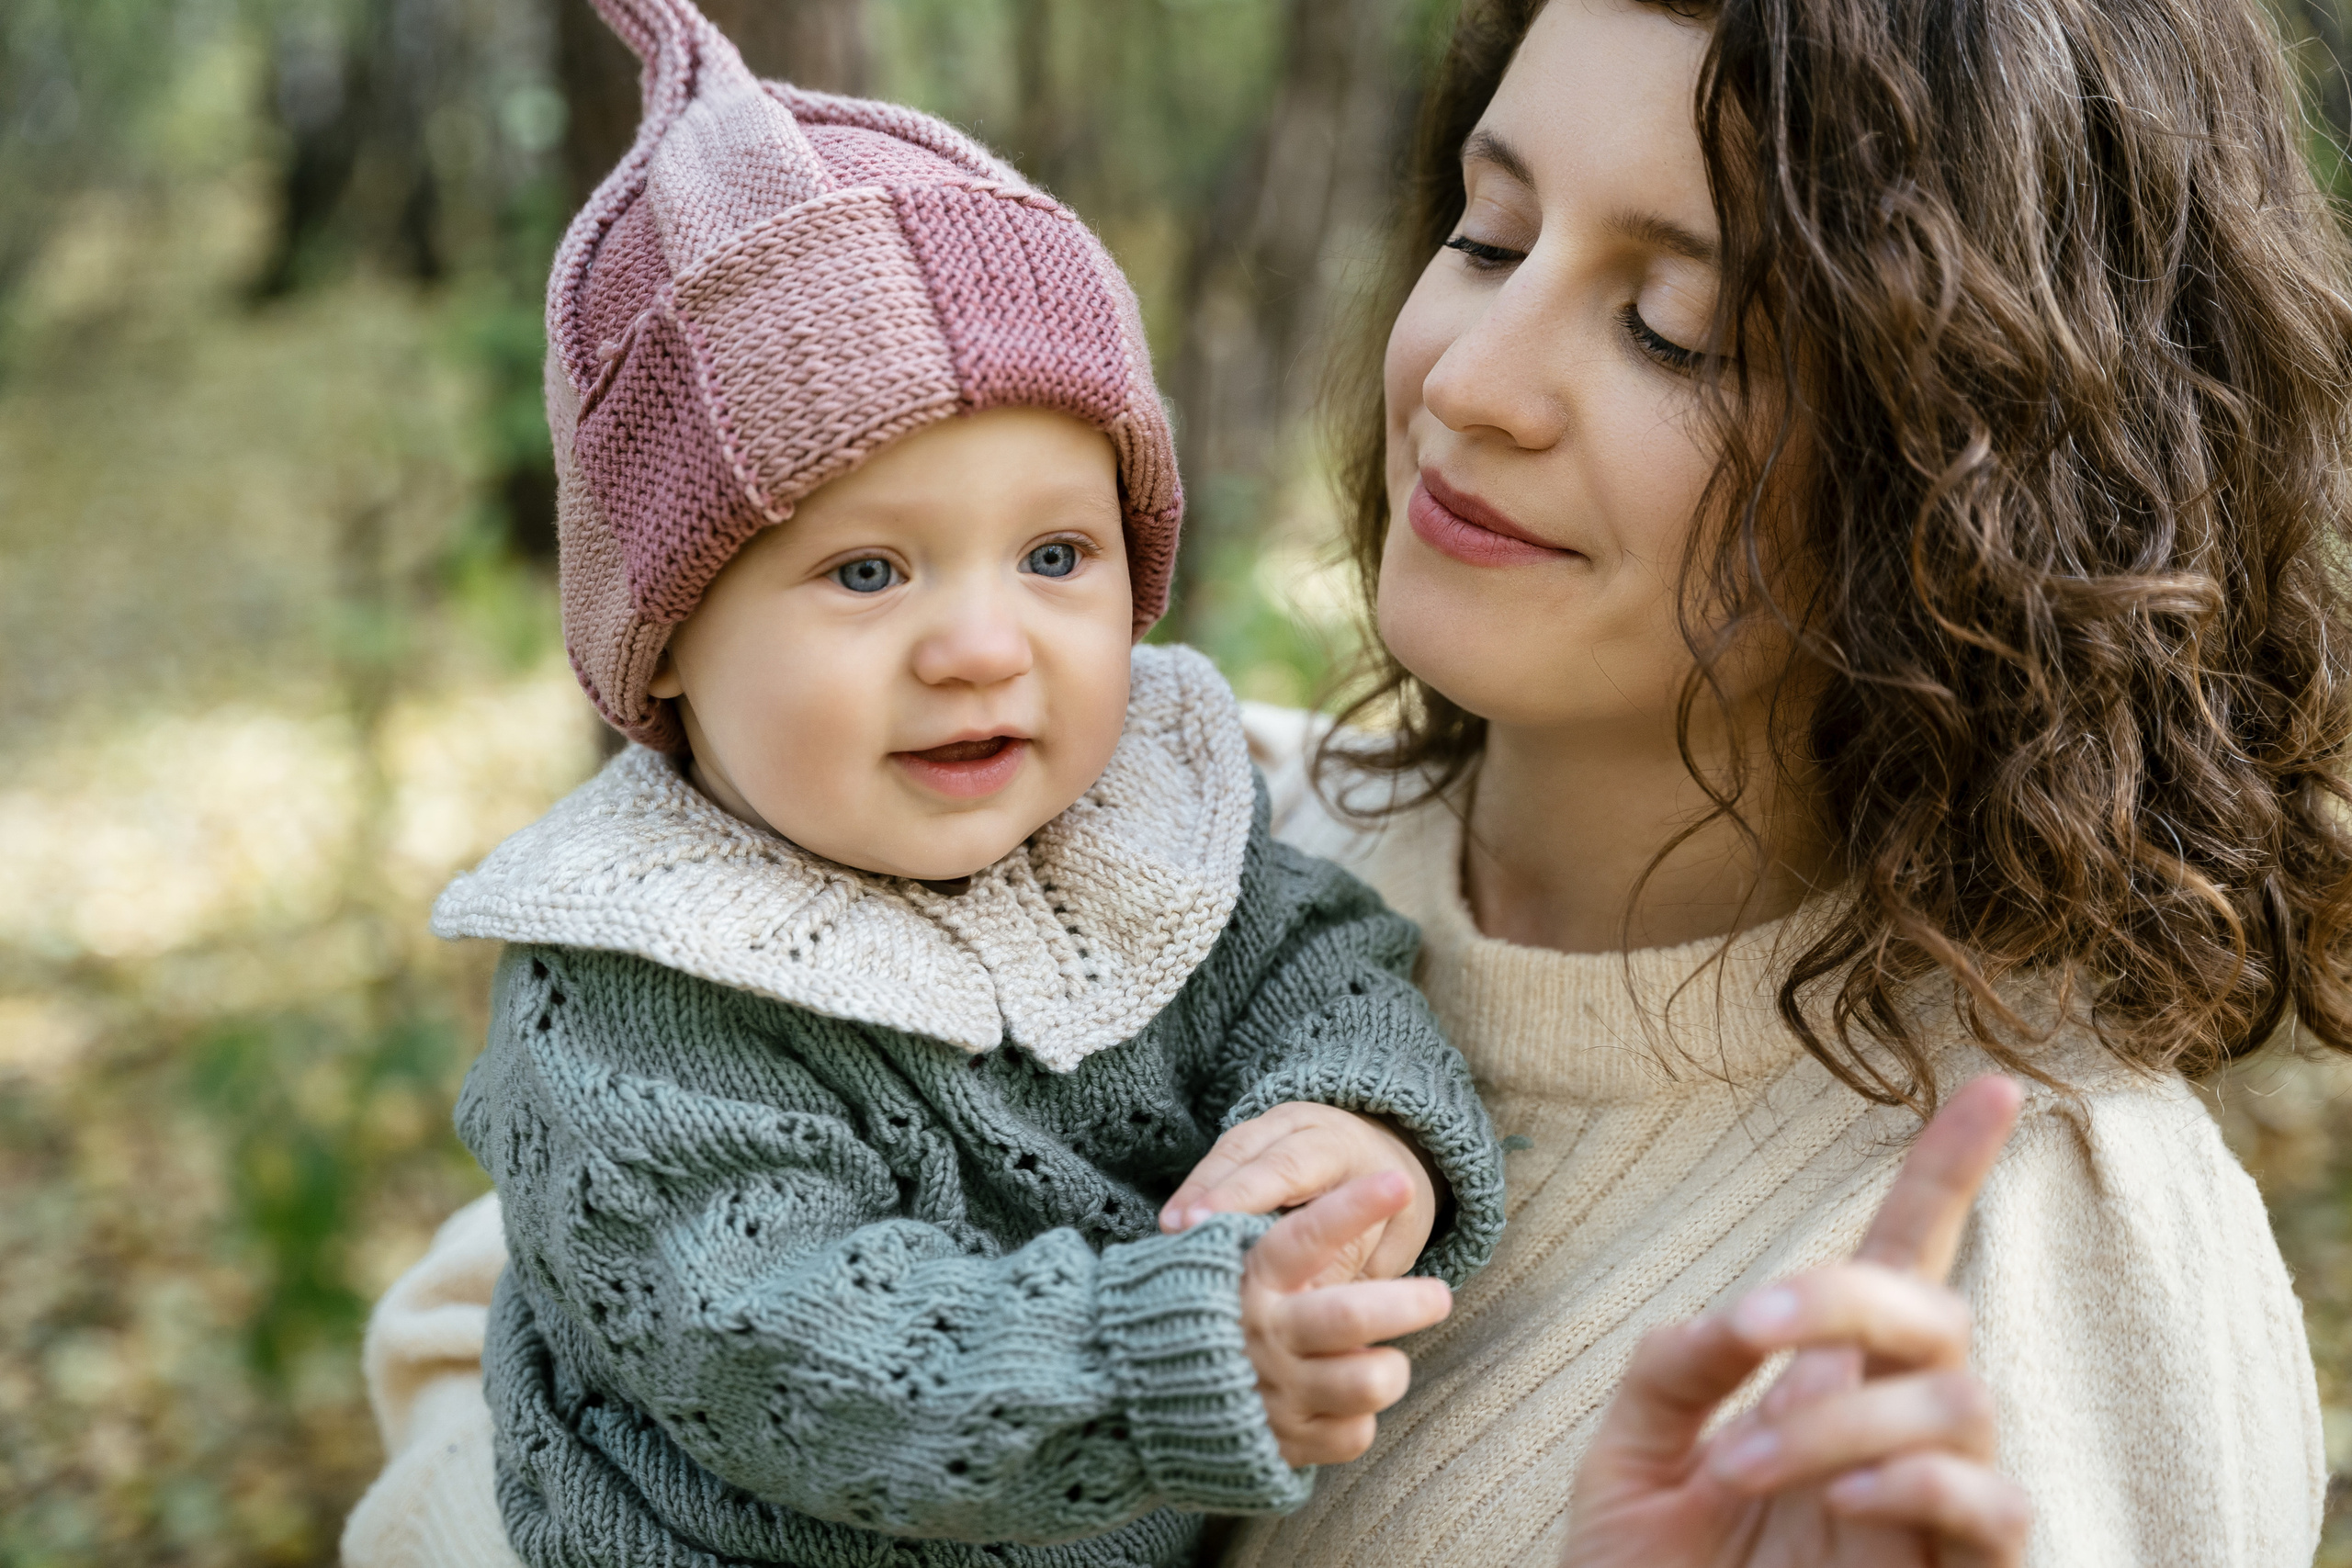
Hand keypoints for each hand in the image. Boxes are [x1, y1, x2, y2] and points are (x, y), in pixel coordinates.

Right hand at [1162, 1102, 1444, 1282]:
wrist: (1391, 1167)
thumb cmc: (1389, 1220)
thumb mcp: (1383, 1242)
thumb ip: (1342, 1265)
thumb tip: (1300, 1304)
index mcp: (1342, 1146)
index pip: (1290, 1166)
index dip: (1247, 1193)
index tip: (1213, 1224)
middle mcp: (1303, 1126)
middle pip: (1246, 1150)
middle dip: (1210, 1189)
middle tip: (1177, 1229)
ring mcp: (1271, 1127)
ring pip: (1224, 1153)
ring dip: (1193, 1192)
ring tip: (1167, 1231)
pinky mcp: (1249, 1142)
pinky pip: (1216, 1163)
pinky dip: (1194, 1193)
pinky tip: (1173, 1226)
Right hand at [1241, 1171, 1453, 1466]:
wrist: (1144, 1388)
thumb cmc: (1214, 1303)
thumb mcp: (1228, 1260)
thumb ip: (1277, 1240)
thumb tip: (1351, 1206)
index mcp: (1250, 1278)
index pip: (1304, 1238)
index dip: (1352, 1210)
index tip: (1400, 1182)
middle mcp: (1262, 1333)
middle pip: (1348, 1319)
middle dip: (1406, 1304)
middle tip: (1441, 1294)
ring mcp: (1274, 1391)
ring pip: (1366, 1383)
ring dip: (1390, 1369)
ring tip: (1387, 1359)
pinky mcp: (1284, 1442)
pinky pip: (1353, 1435)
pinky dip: (1360, 1417)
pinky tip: (1344, 1401)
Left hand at [1564, 1075, 2033, 1567]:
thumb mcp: (1625, 1462)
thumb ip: (1673, 1371)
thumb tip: (1738, 1315)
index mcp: (1817, 1382)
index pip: (1897, 1260)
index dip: (1944, 1172)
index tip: (1990, 1082)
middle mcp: (1888, 1430)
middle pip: (1932, 1308)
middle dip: (1847, 1294)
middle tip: (1748, 1336)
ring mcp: (1928, 1508)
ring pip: (1958, 1400)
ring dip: (1842, 1414)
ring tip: (1743, 1469)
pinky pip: (1992, 1506)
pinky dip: (1920, 1483)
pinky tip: (1846, 1499)